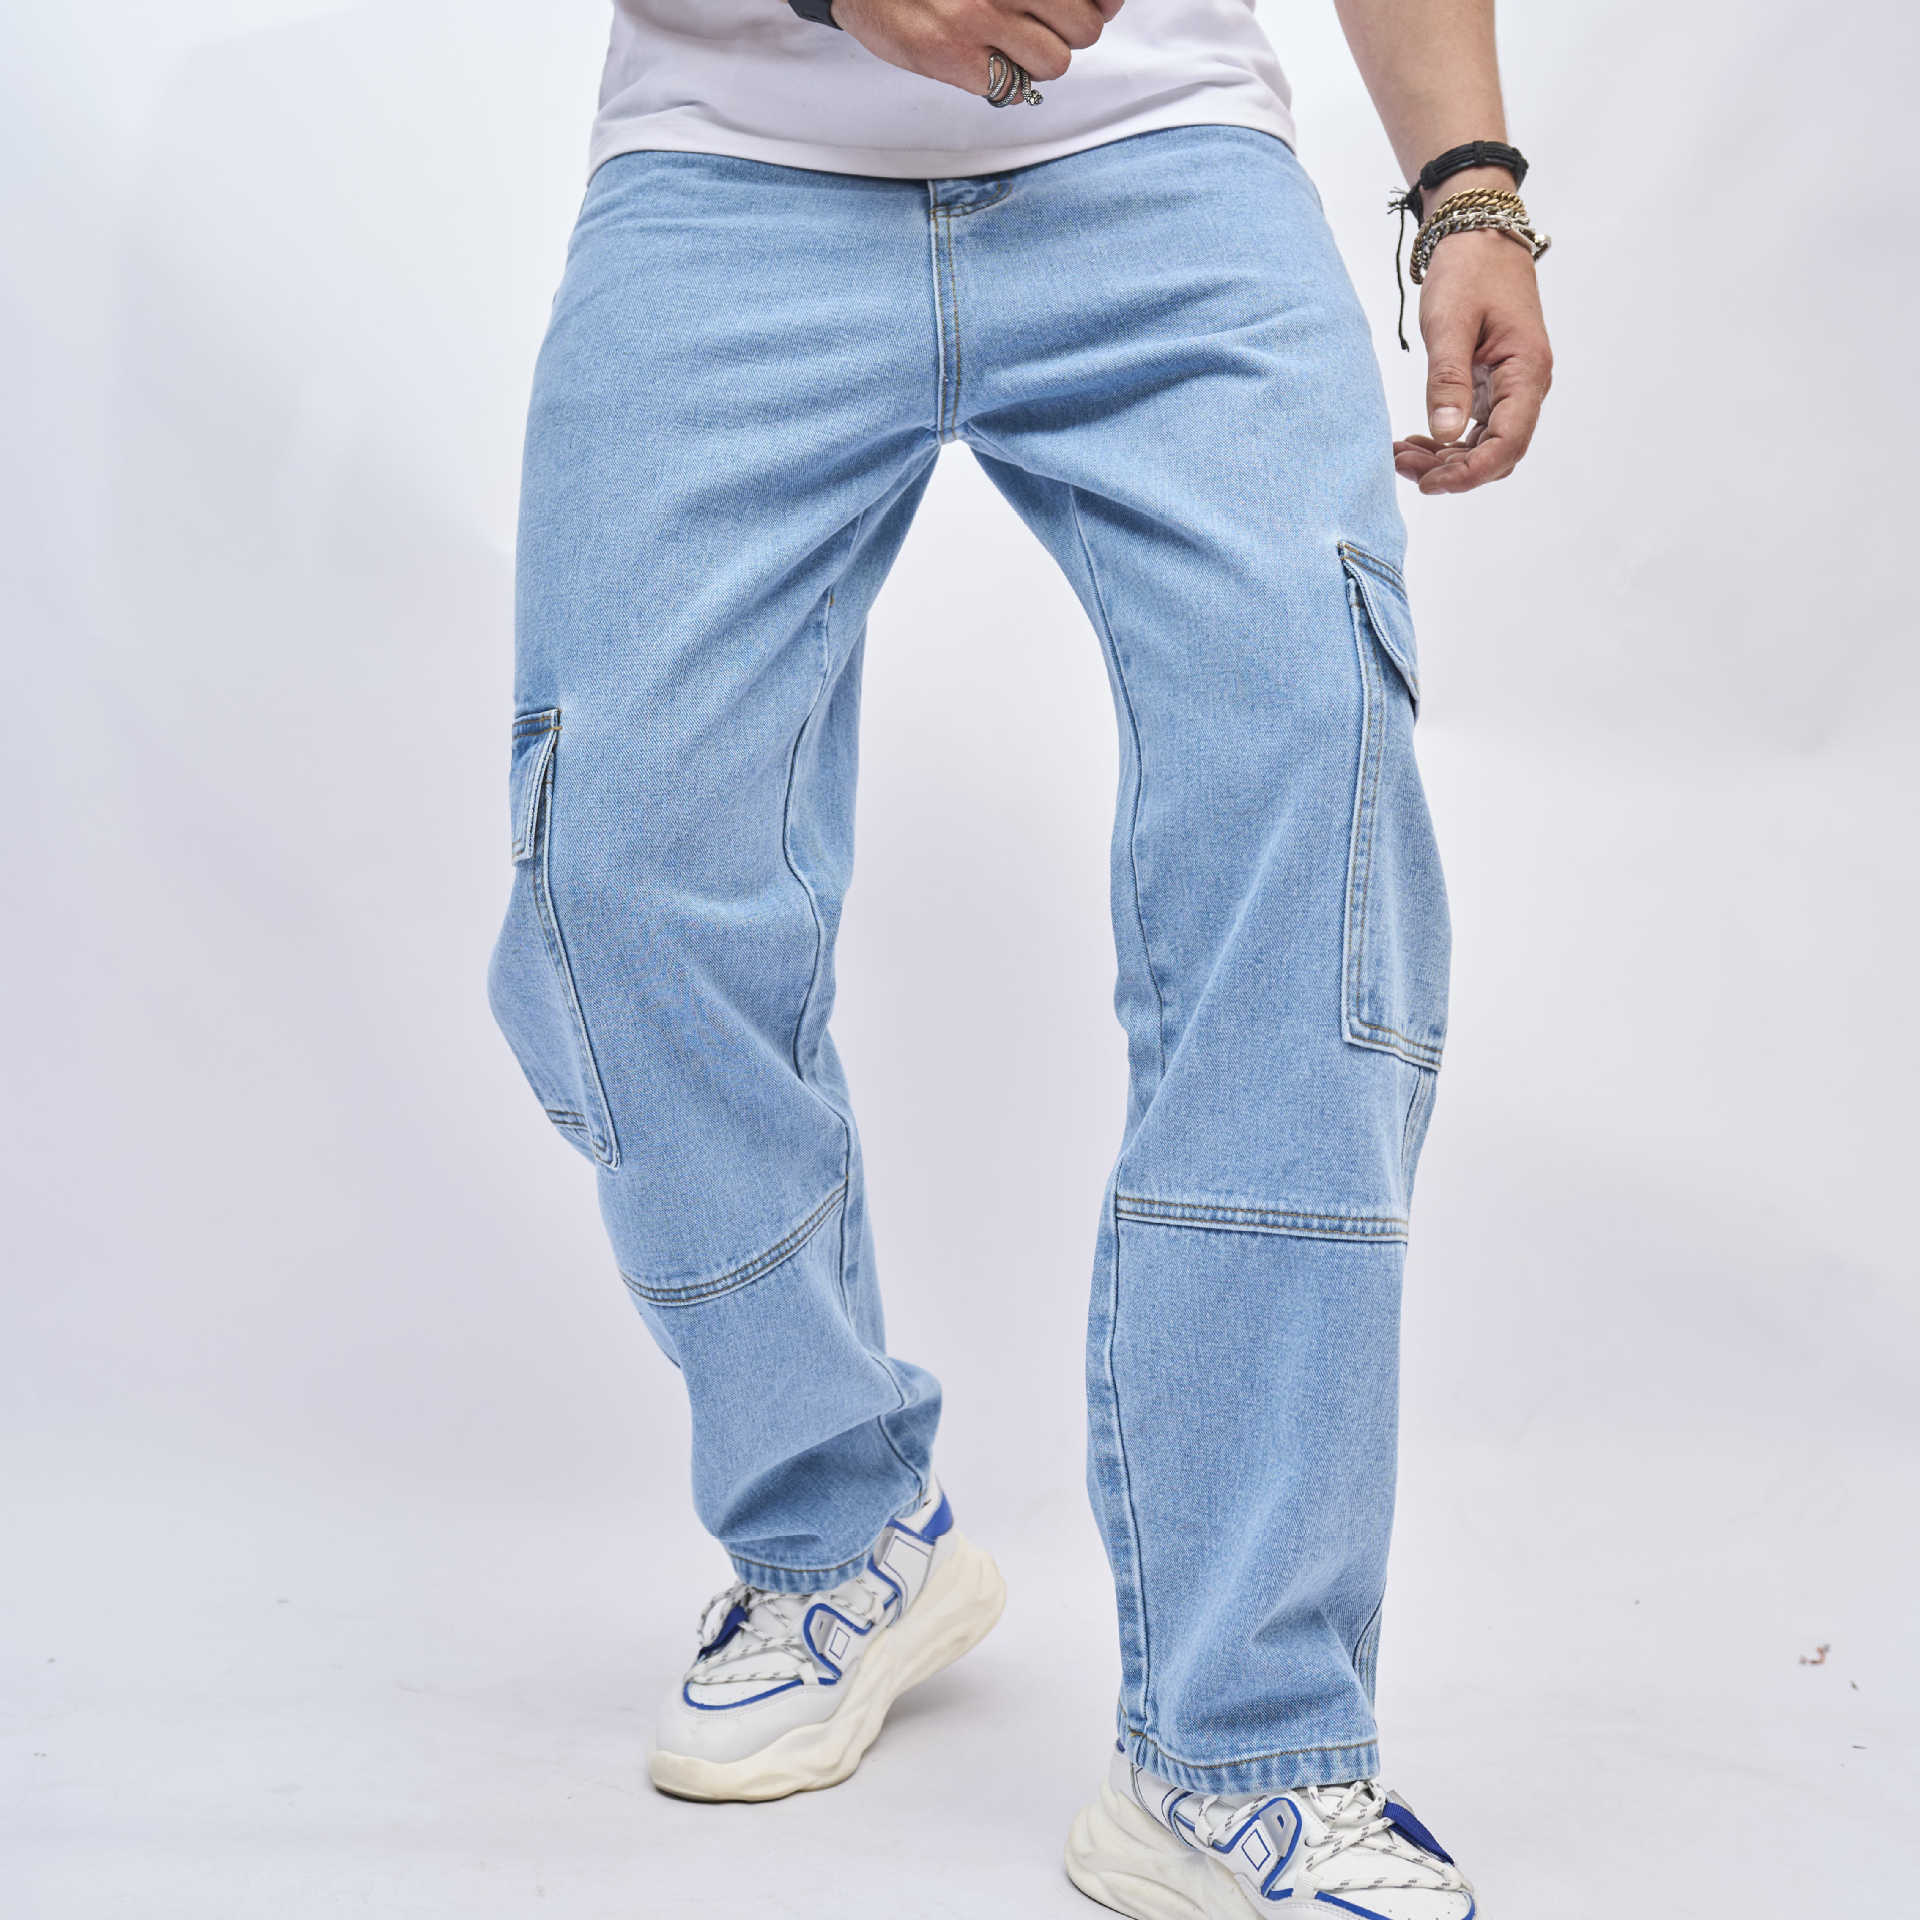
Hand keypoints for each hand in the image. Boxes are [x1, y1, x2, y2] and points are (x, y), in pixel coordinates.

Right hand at [832, 0, 1123, 95]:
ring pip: (1054, 62)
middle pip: (1085, 28)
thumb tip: (1105, 5)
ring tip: (1007, 43)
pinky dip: (1002, 80)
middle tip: (1039, 25)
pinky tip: (980, 58)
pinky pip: (1010, 88)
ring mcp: (980, 20)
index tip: (1098, 6)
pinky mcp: (954, 57)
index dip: (1103, 3)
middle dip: (1070, 32)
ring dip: (1038, 59)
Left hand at [1393, 224, 1552, 494]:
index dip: (1470, 474)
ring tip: (1400, 457)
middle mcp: (1526, 386)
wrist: (1478, 236)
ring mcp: (1511, 387)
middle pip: (1497, 454)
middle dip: (1451, 471)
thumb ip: (1447, 380)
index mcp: (1526, 372)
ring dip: (1445, 460)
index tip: (1429, 483)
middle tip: (1401, 466)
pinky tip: (1415, 443)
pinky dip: (1446, 442)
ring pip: (1484, 446)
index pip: (1508, 444)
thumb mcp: (1450, 324)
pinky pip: (1475, 428)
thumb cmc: (1468, 271)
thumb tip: (1447, 434)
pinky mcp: (1493, 384)